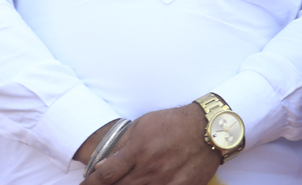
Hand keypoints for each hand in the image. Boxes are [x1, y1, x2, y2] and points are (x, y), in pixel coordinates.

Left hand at [79, 104, 220, 184]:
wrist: (212, 127)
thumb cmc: (175, 123)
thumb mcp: (144, 124)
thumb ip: (122, 144)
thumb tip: (102, 164)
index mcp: (138, 150)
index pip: (104, 175)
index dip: (89, 184)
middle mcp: (150, 169)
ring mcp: (166, 182)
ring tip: (126, 184)